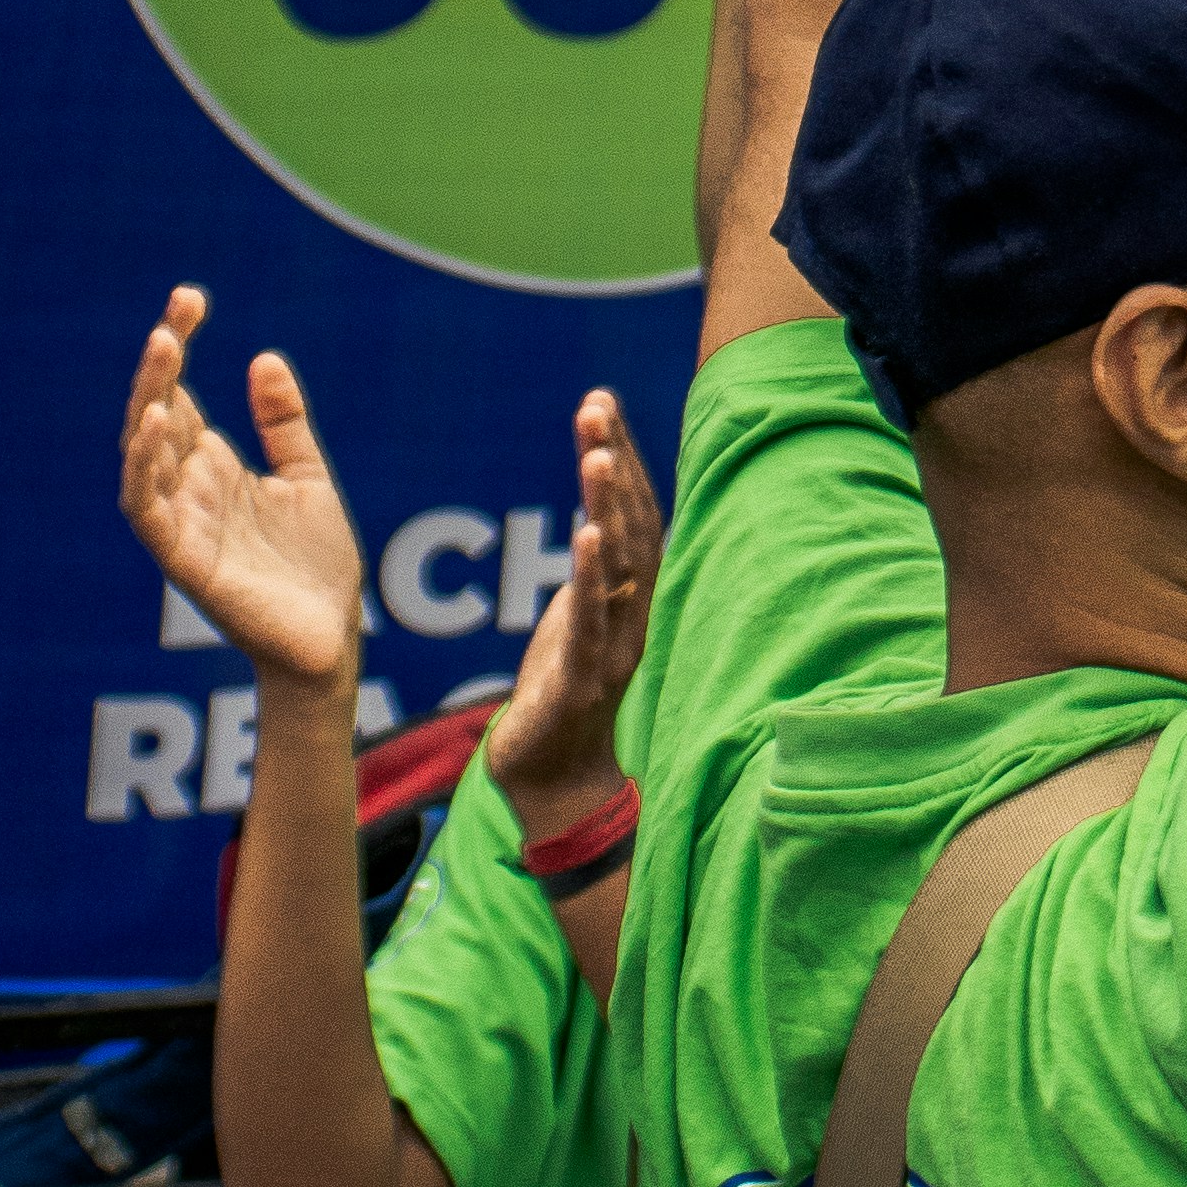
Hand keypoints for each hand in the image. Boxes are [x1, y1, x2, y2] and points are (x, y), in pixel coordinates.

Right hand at [120, 296, 361, 689]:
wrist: (331, 637)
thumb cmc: (316, 566)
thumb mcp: (307, 477)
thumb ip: (283, 424)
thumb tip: (263, 357)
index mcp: (214, 467)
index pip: (181, 395)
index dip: (178, 347)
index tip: (189, 298)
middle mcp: (189, 489)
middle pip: (156, 414)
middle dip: (161, 363)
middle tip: (176, 314)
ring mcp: (182, 521)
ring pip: (142, 454)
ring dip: (147, 401)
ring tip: (162, 349)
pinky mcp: (183, 558)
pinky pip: (147, 508)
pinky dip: (144, 466)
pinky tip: (159, 422)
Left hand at [488, 389, 666, 855]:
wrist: (552, 780)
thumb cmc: (562, 693)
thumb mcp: (575, 616)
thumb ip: (591, 571)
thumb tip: (596, 515)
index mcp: (629, 597)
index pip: (635, 515)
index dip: (623, 459)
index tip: (601, 405)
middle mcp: (632, 616)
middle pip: (633, 528)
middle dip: (616, 464)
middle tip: (596, 407)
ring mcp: (613, 649)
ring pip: (617, 569)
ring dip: (608, 508)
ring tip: (595, 455)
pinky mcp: (583, 682)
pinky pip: (592, 623)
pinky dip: (589, 577)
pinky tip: (584, 535)